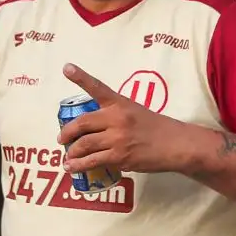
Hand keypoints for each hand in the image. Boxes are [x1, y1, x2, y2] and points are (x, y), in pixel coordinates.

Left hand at [56, 64, 201, 175]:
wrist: (175, 144)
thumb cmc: (156, 127)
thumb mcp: (135, 112)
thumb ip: (115, 116)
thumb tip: (94, 128)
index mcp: (120, 103)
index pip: (97, 87)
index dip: (80, 77)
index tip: (66, 67)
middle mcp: (116, 118)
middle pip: (82, 123)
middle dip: (67, 132)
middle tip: (61, 139)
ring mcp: (117, 138)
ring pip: (84, 144)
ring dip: (72, 152)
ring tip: (67, 157)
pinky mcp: (119, 156)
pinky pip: (92, 161)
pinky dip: (79, 166)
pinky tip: (71, 168)